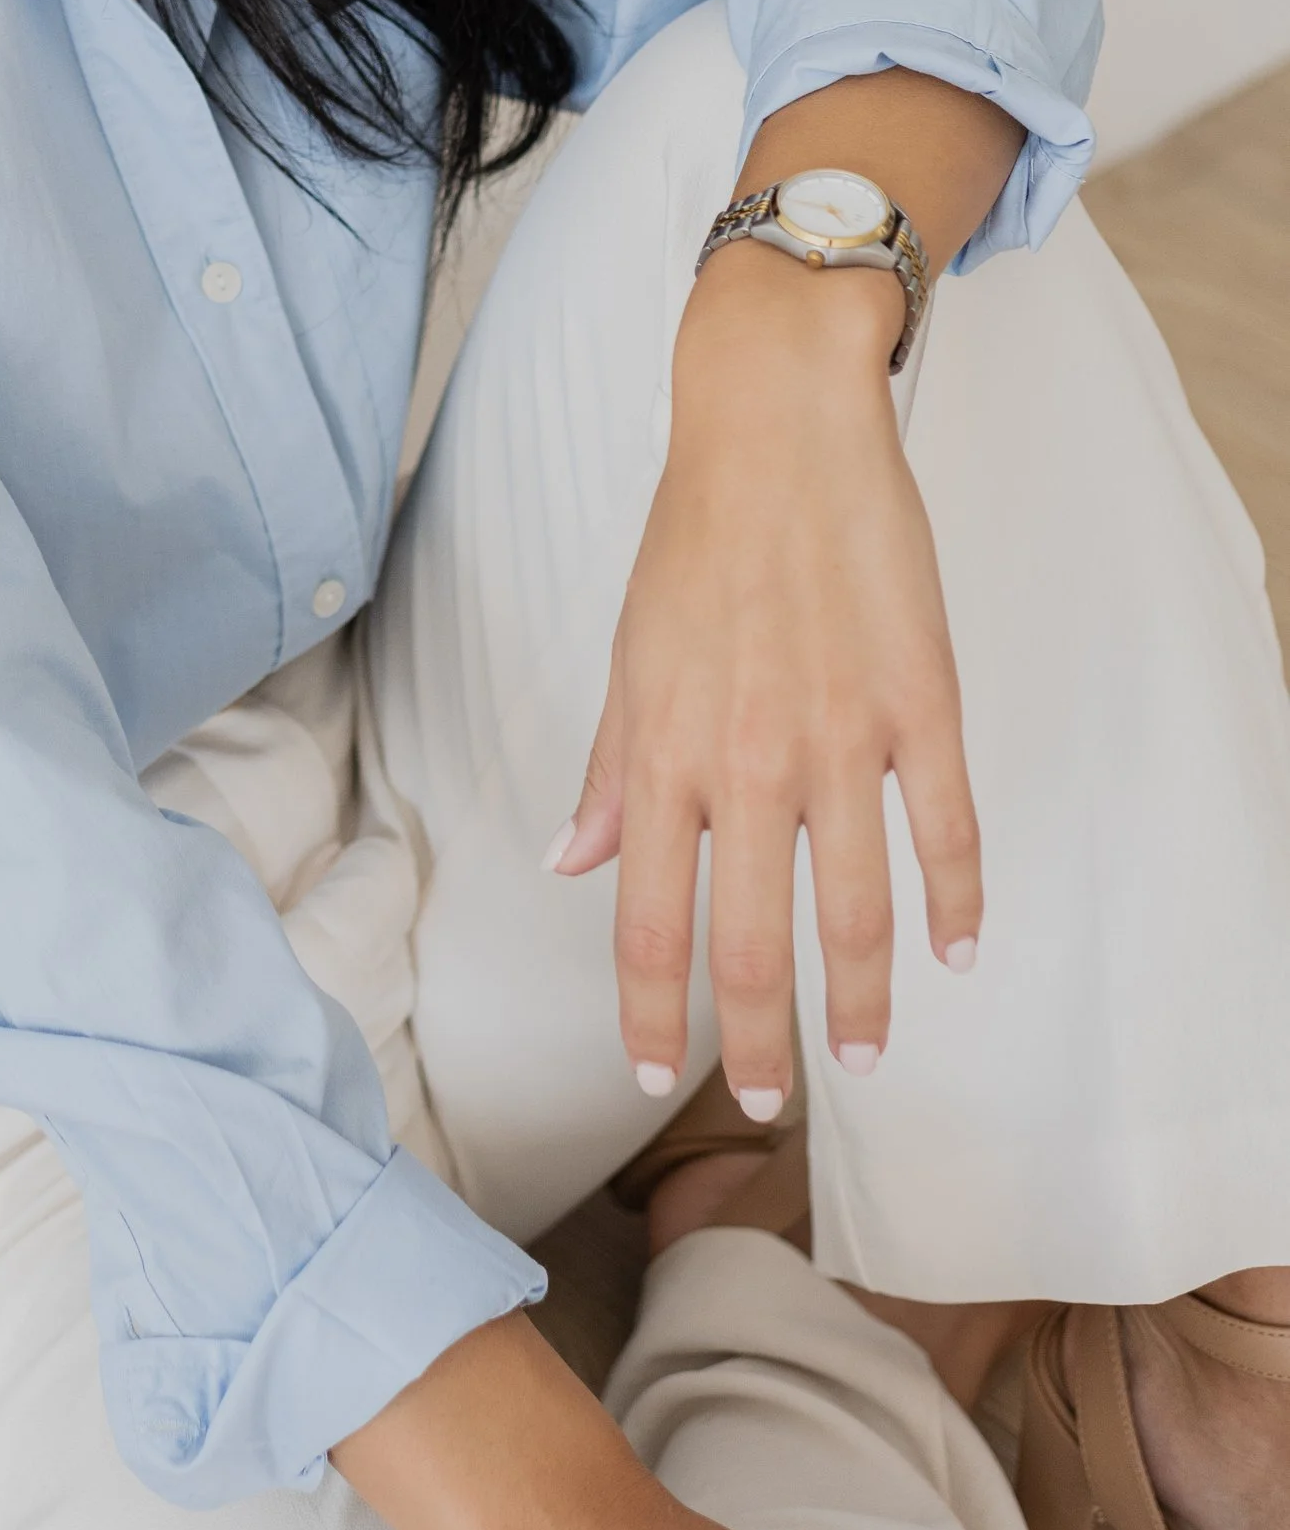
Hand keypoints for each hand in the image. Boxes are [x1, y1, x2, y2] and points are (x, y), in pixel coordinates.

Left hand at [553, 235, 979, 1102]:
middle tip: (767, 1102)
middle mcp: (749, 761)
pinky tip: (956, 951)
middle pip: (751, 942)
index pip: (651, 923)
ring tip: (862, 1053)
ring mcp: (842, 737)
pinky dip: (956, 902)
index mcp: (666, 754)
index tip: (658, 1077)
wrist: (780, 426)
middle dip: (757, 1042)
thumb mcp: (631, 655)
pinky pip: (946, 830)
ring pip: (858, 910)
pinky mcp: (921, 703)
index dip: (652, 1015)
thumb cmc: (695, 538)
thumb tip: (572, 862)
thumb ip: (612, 769)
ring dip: (862, 999)